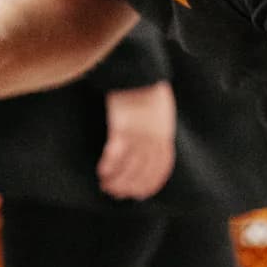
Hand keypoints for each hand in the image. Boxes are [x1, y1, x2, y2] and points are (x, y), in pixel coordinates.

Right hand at [96, 82, 176, 199]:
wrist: (138, 71)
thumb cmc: (147, 88)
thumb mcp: (162, 111)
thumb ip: (159, 130)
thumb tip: (155, 145)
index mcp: (165, 135)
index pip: (161, 167)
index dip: (150, 184)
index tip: (140, 195)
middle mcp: (153, 139)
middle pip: (142, 171)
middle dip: (129, 186)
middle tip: (116, 194)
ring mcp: (137, 134)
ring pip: (128, 166)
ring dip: (116, 180)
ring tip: (106, 186)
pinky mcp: (121, 127)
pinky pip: (115, 154)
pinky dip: (109, 166)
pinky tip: (101, 172)